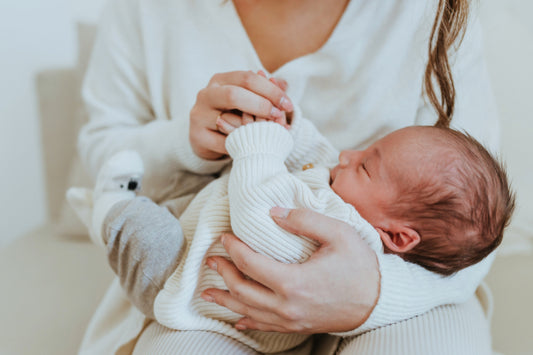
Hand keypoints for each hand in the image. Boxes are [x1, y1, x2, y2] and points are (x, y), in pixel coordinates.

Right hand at [189, 70, 292, 159]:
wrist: (206, 137)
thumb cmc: (232, 115)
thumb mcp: (247, 100)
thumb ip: (265, 91)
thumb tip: (284, 84)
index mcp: (220, 80)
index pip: (247, 78)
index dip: (270, 90)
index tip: (287, 104)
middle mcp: (206, 94)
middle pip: (234, 95)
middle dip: (261, 105)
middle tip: (278, 116)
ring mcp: (199, 115)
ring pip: (228, 121)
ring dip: (252, 128)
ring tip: (269, 133)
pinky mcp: (198, 136)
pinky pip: (225, 142)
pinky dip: (242, 144)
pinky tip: (253, 145)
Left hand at [201, 207, 379, 333]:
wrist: (380, 301)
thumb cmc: (360, 266)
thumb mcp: (338, 233)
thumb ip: (304, 220)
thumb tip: (273, 213)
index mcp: (294, 281)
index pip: (250, 263)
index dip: (233, 248)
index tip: (225, 236)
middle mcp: (287, 305)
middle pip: (242, 289)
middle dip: (223, 273)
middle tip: (211, 259)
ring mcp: (291, 319)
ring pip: (247, 311)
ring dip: (225, 299)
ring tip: (207, 291)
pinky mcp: (297, 327)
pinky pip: (264, 326)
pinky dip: (246, 320)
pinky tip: (237, 319)